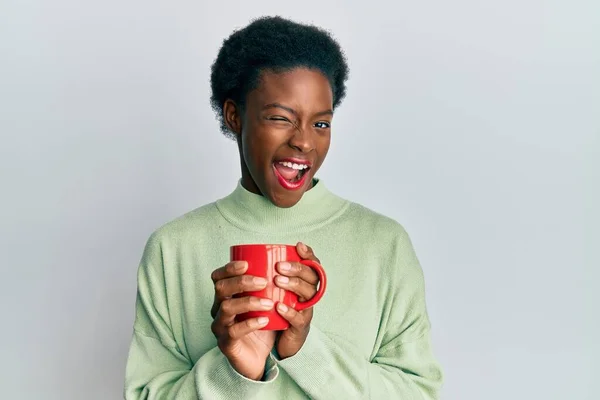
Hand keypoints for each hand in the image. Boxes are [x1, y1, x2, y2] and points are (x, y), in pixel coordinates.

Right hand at [210, 261, 276, 379]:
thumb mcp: (265, 302)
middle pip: (221, 288)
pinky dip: (250, 323)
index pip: (219, 277)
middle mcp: (218, 309)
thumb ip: (271, 286)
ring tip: (269, 303)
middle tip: (263, 281)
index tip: (247, 263)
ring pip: (227, 307)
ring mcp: (220, 326)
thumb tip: (291, 262)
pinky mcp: (226, 343)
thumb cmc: (262, 325)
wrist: (259, 358)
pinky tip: (264, 320)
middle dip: (242, 282)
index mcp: (225, 296)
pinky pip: (233, 331)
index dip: (229, 268)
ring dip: (249, 302)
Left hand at [274, 242, 320, 358]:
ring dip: (294, 285)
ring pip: (308, 294)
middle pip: (312, 276)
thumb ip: (267, 274)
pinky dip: (290, 312)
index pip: (313, 265)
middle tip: (280, 266)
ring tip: (278, 281)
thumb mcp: (274, 290)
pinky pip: (299, 318)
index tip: (298, 246)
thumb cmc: (276, 309)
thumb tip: (249, 255)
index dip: (309, 255)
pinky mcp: (300, 327)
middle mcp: (309, 294)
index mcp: (305, 282)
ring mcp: (306, 309)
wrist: (279, 340)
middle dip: (297, 268)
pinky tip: (279, 306)